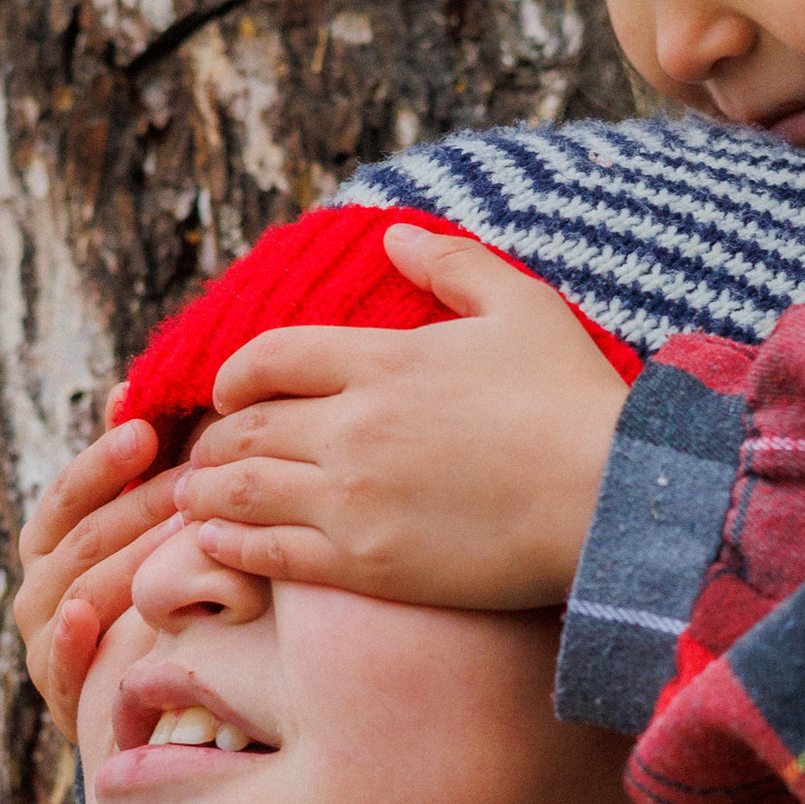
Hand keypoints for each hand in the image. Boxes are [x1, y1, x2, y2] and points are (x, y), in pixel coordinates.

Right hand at [11, 418, 179, 728]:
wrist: (146, 709)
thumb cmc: (147, 602)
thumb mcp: (137, 535)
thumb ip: (129, 472)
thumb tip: (126, 390)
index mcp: (49, 547)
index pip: (68, 496)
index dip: (103, 463)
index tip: (146, 430)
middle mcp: (38, 592)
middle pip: (83, 541)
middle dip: (135, 508)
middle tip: (191, 482)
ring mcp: (45, 646)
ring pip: (78, 594)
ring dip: (125, 562)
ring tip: (174, 534)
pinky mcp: (59, 700)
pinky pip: (58, 667)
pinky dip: (66, 643)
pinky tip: (82, 618)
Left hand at [176, 224, 631, 607]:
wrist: (611, 501)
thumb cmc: (574, 402)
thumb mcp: (521, 307)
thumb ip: (452, 266)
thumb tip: (394, 239)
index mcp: (383, 360)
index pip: (272, 356)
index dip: (237, 373)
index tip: (229, 392)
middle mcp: (352, 425)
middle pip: (245, 426)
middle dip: (215, 439)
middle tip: (208, 453)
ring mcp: (352, 498)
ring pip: (240, 490)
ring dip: (205, 493)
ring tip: (193, 500)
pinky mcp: (365, 565)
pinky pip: (268, 553)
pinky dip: (227, 545)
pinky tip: (214, 544)